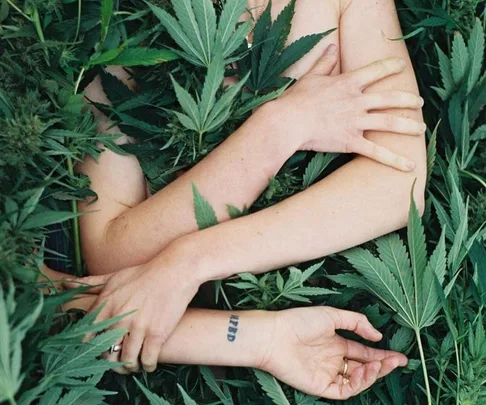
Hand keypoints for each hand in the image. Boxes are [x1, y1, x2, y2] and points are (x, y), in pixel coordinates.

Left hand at [64, 251, 199, 373]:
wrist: (177, 269)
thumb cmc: (146, 272)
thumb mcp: (116, 275)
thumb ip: (91, 282)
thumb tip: (66, 282)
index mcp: (108, 304)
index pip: (88, 335)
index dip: (90, 347)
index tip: (96, 350)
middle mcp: (120, 317)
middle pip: (107, 352)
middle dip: (111, 361)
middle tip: (117, 362)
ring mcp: (139, 326)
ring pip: (127, 361)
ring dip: (129, 367)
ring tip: (133, 366)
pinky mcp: (157, 333)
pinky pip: (148, 360)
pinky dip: (148, 366)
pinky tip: (149, 363)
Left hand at [261, 306, 406, 399]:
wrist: (275, 335)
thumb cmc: (300, 321)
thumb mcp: (331, 315)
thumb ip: (356, 322)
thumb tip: (378, 336)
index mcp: (336, 343)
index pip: (364, 352)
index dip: (382, 354)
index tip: (400, 356)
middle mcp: (334, 360)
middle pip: (364, 367)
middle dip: (383, 365)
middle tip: (399, 362)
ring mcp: (328, 374)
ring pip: (357, 380)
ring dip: (372, 374)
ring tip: (379, 364)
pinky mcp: (321, 386)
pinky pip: (345, 389)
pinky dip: (358, 383)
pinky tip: (364, 371)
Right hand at [273, 44, 424, 170]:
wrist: (289, 122)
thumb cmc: (296, 99)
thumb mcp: (311, 76)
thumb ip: (325, 61)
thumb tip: (332, 46)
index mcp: (348, 83)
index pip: (375, 71)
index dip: (390, 66)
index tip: (400, 65)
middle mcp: (357, 102)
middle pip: (390, 99)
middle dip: (408, 100)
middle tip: (419, 102)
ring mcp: (356, 122)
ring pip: (390, 123)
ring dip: (409, 126)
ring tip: (421, 128)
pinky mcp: (351, 142)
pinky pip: (377, 152)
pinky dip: (394, 159)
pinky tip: (409, 165)